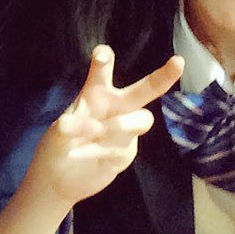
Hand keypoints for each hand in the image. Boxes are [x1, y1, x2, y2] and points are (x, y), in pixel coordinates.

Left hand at [33, 45, 183, 205]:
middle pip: (143, 91)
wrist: (59, 180)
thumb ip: (68, 128)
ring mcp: (123, 131)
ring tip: (94, 132)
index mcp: (94, 96)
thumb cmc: (57, 146)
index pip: (101, 74)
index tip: (102, 52)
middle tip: (178, 62)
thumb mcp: (56, 134)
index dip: (104, 62)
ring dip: (120, 124)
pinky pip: (125, 147)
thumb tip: (78, 125)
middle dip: (162, 77)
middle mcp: (114, 109)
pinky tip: (82, 154)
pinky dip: (102, 150)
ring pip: (141, 119)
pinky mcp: (125, 153)